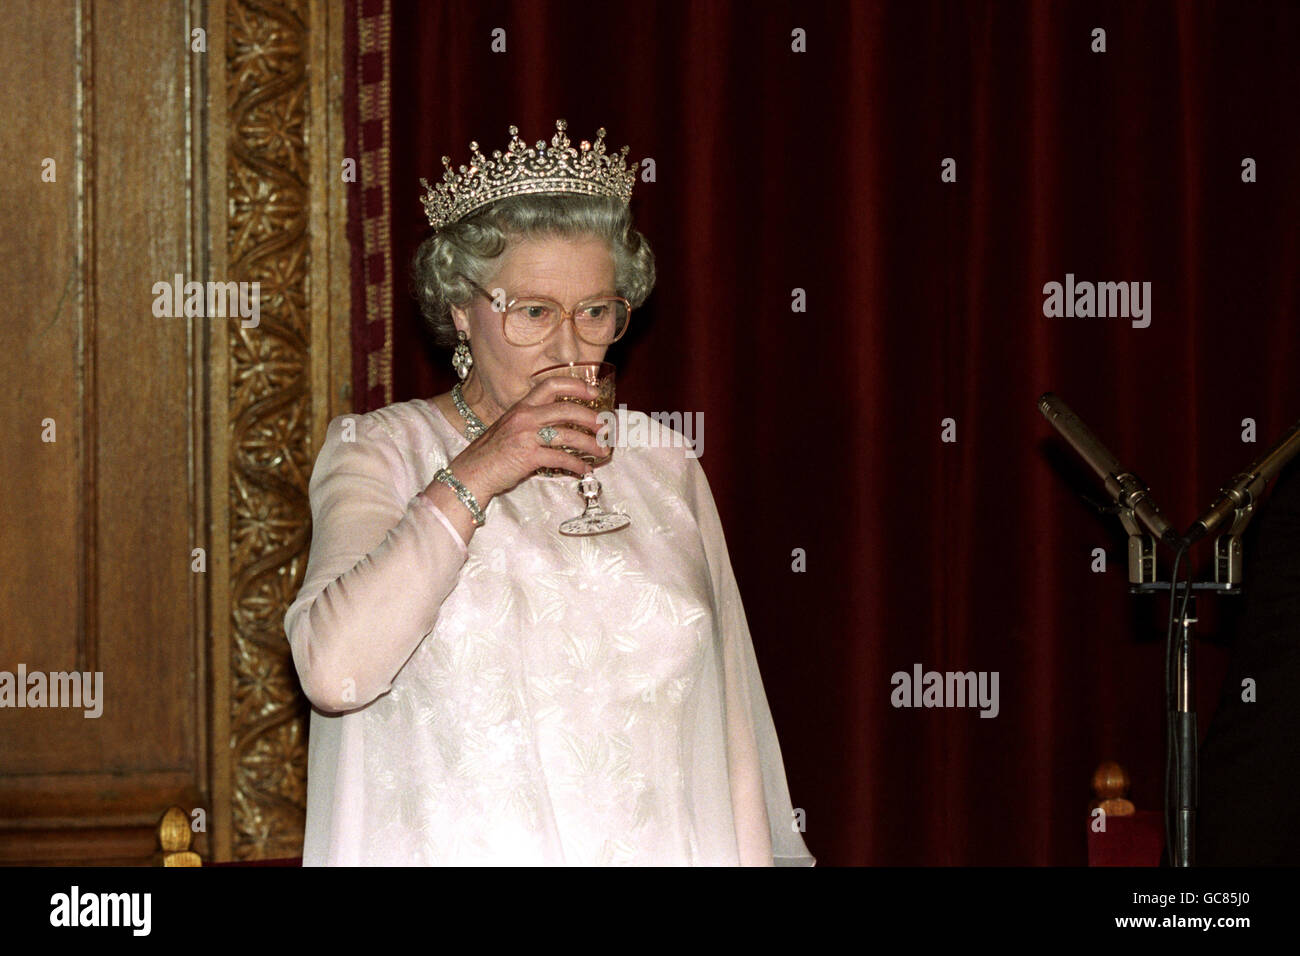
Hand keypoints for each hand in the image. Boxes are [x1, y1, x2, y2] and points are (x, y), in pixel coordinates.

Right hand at [436, 377, 612, 501]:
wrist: (470, 473)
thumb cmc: (491, 453)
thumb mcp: (510, 429)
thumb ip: (531, 423)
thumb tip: (561, 427)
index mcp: (521, 407)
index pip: (551, 385)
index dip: (575, 386)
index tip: (593, 393)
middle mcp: (524, 417)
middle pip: (566, 410)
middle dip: (590, 418)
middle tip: (605, 426)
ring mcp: (526, 436)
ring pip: (567, 435)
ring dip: (590, 444)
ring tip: (603, 450)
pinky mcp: (528, 457)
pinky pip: (560, 458)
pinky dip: (576, 465)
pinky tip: (585, 470)